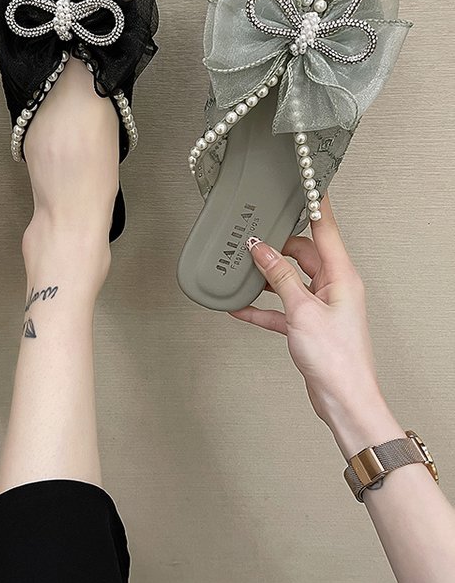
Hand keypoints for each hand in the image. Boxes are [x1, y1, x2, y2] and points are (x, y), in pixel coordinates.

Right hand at [230, 194, 402, 456]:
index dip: (315, 206)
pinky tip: (240, 306)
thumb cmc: (335, 358)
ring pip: (289, 280)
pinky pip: (281, 307)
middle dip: (276, 247)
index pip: (327, 229)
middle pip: (302, 253)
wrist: (342, 398)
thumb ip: (279, 276)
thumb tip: (261, 249)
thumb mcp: (301, 309)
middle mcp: (334, 287)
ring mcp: (321, 306)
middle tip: (253, 238)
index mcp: (342, 276)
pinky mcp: (308, 325)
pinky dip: (262, 306)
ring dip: (266, 277)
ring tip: (242, 270)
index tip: (305, 185)